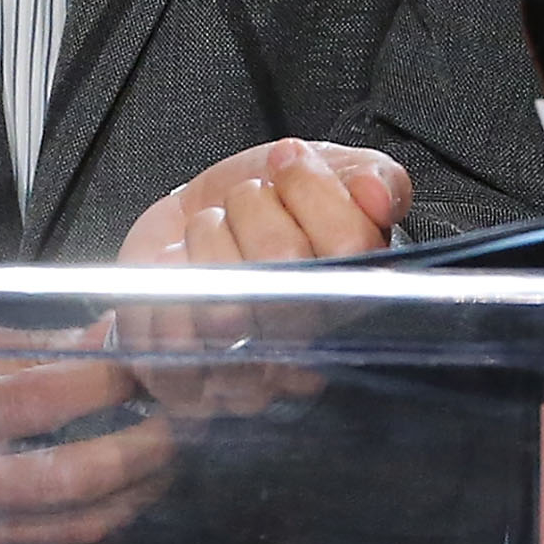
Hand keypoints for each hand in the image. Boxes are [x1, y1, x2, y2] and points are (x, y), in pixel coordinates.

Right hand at [0, 321, 172, 543]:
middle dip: (143, 446)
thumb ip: (24, 348)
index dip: (113, 380)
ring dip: (139, 489)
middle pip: (77, 476)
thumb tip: (105, 338)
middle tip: (177, 417)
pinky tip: (128, 492)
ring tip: (166, 454)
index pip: (46, 397)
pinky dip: (107, 523)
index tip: (150, 363)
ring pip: (82, 525)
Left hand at [115, 137, 411, 416]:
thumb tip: (376, 194)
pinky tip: (179, 264)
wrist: (189, 227)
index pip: (350, 245)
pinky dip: (166, 275)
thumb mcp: (330, 173)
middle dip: (252, 205)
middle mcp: (306, 347)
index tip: (288, 161)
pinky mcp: (184, 383)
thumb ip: (371, 177)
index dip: (313, 191)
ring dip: (207, 237)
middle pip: (283, 262)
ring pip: (225, 302)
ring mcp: (246, 373)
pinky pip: (170, 331)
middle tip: (246, 200)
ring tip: (212, 231)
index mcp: (353, 297)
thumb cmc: (262, 213)